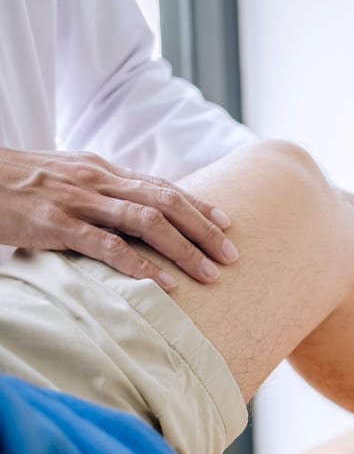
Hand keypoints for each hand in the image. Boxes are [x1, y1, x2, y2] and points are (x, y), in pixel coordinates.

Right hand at [0, 147, 238, 290]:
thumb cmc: (19, 185)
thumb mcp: (67, 180)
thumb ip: (102, 193)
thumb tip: (137, 215)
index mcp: (104, 169)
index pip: (163, 187)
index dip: (199, 206)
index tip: (228, 225)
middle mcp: (99, 180)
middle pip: (167, 203)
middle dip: (205, 230)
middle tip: (232, 256)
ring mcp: (79, 201)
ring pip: (147, 222)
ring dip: (184, 249)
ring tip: (210, 274)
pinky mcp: (56, 224)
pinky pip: (107, 245)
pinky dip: (140, 265)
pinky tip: (163, 283)